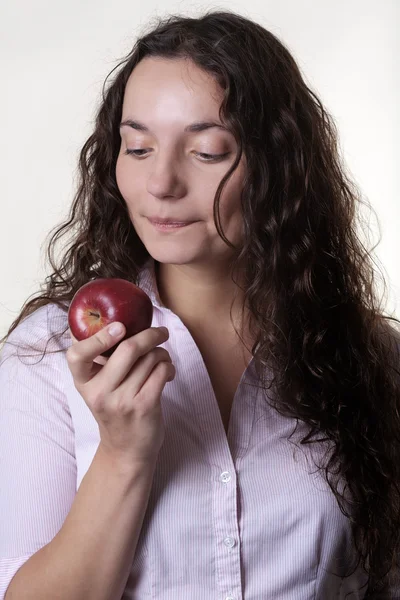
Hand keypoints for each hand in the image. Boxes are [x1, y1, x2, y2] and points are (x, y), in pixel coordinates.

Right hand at [66, 323, 174, 466]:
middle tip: (160, 332)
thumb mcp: (97, 387)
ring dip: (162, 353)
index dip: (98, 337)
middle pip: (128, 348)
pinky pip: (162, 371)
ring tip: (161, 360)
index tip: (119, 326)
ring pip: (150, 358)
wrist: (126, 449)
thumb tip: (107, 317)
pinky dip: (169, 366)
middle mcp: (100, 392)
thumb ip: (99, 358)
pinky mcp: (145, 406)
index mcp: (84, 382)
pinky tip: (167, 373)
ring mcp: (122, 400)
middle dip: (150, 334)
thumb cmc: (114, 408)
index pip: (77, 355)